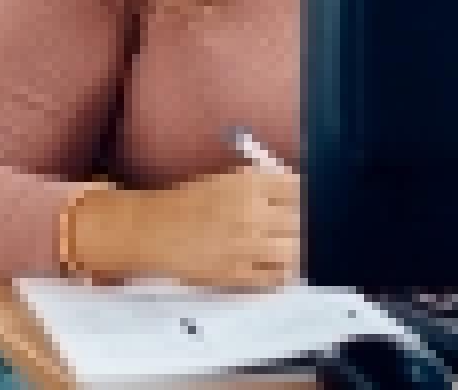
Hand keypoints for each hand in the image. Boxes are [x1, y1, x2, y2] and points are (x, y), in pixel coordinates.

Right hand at [69, 168, 299, 288]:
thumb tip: (295, 189)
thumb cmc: (188, 202)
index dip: (304, 197)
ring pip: (291, 251)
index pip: (297, 188)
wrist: (152, 229)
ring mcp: (245, 246)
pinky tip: (277, 268)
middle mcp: (251, 213)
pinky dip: (280, 274)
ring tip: (288, 249)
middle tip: (297, 229)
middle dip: (300, 225)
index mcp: (249, 184)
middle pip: (299, 221)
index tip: (305, 203)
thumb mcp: (226, 180)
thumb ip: (260, 184)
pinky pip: (273, 278)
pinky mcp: (236, 273)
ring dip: (294, 250)